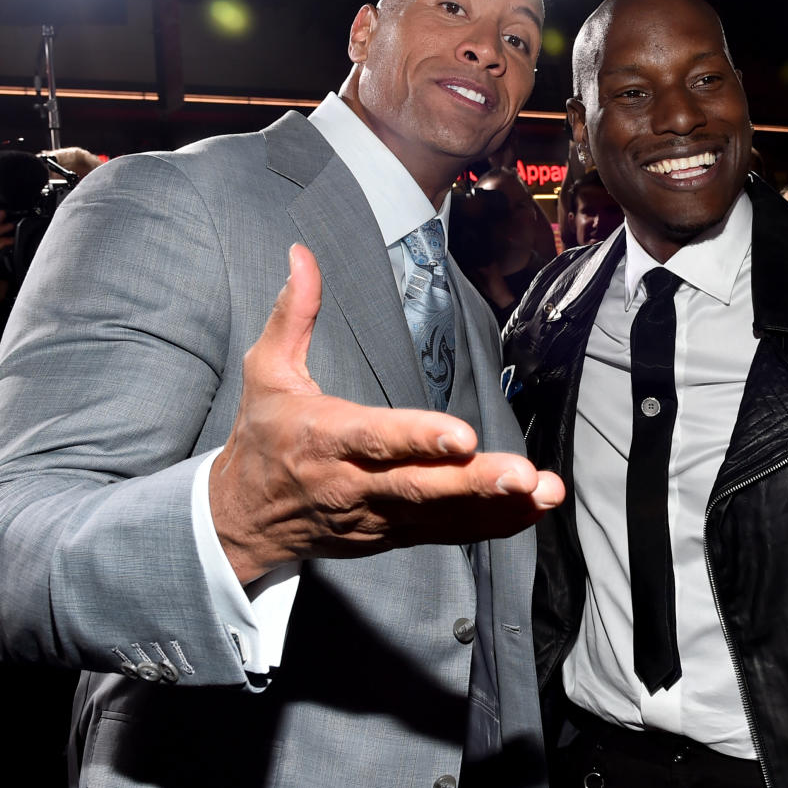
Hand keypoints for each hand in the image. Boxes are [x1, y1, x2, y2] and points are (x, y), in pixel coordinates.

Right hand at [209, 244, 563, 583]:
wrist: (244, 519)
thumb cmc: (262, 438)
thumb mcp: (265, 372)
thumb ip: (293, 313)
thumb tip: (302, 254)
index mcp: (324, 438)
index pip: (374, 439)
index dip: (418, 439)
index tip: (462, 436)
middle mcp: (354, 483)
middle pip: (419, 486)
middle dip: (474, 481)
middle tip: (522, 473)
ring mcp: (379, 515)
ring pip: (443, 514)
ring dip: (498, 504)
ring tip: (543, 490)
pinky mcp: (397, 533)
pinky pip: (450, 532)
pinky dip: (494, 522)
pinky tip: (533, 508)